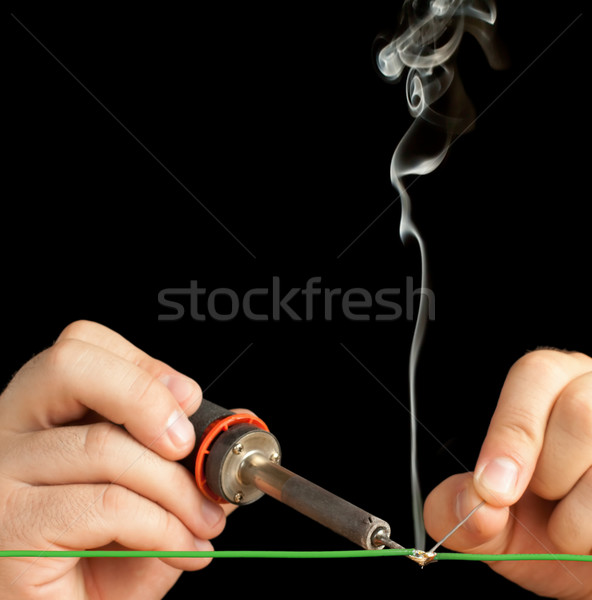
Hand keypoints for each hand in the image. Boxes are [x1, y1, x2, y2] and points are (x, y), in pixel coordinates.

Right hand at [0, 321, 231, 599]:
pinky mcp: (10, 528)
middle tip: (189, 445)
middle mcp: (7, 435)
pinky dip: (163, 526)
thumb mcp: (145, 501)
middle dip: (148, 396)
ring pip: (105, 444)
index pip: (80, 348)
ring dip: (177, 487)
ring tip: (205, 520)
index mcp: (38, 415)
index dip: (141, 365)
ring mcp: (0, 478)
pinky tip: (182, 547)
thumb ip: (177, 463)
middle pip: (71, 366)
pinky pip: (109, 503)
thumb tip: (226, 432)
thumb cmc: (96, 566)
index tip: (188, 400)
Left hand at [424, 349, 591, 598]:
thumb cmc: (540, 527)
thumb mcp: (490, 521)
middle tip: (544, 502)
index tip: (493, 492)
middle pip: (581, 412)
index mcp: (552, 383)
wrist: (589, 561)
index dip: (511, 435)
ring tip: (573, 529)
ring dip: (582, 514)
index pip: (536, 374)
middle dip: (550, 475)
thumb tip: (478, 507)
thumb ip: (459, 508)